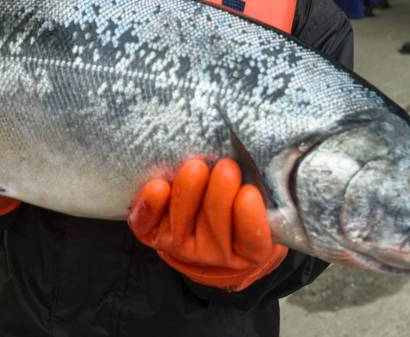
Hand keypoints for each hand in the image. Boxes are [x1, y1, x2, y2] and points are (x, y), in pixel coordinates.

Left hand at [128, 158, 287, 290]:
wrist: (204, 209)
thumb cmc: (239, 195)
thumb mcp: (260, 193)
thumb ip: (263, 183)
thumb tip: (259, 156)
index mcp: (250, 249)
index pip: (253, 241)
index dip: (250, 220)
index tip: (249, 192)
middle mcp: (216, 253)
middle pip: (217, 228)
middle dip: (219, 197)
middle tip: (226, 168)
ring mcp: (183, 246)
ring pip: (181, 225)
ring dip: (188, 194)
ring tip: (196, 167)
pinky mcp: (154, 234)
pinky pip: (146, 225)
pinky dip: (150, 205)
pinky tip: (158, 186)